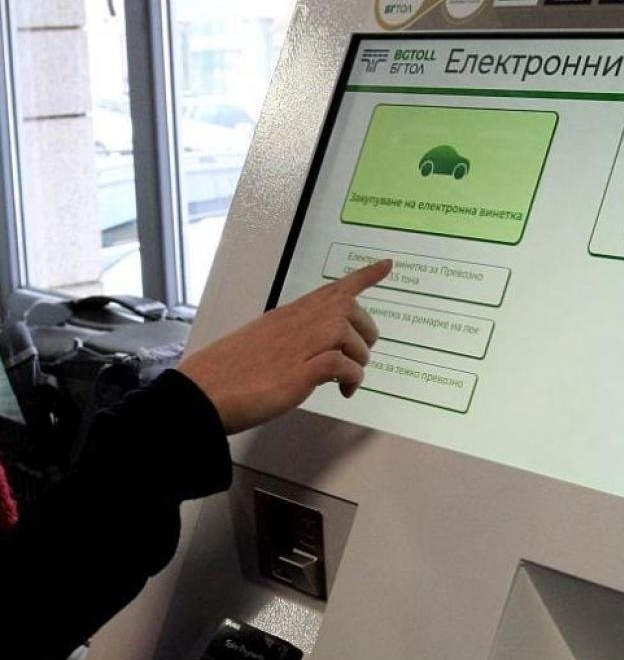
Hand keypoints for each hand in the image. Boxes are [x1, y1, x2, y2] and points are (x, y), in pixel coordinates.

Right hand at [178, 260, 392, 433]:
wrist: (199, 395)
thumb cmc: (226, 375)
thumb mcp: (263, 346)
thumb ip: (293, 343)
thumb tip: (318, 356)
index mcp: (286, 317)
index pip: (331, 290)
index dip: (363, 277)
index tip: (387, 265)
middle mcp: (295, 324)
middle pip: (349, 308)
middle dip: (365, 333)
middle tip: (359, 357)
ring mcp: (297, 345)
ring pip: (349, 334)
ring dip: (358, 360)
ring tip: (345, 381)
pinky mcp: (298, 372)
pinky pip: (343, 364)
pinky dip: (351, 378)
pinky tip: (343, 390)